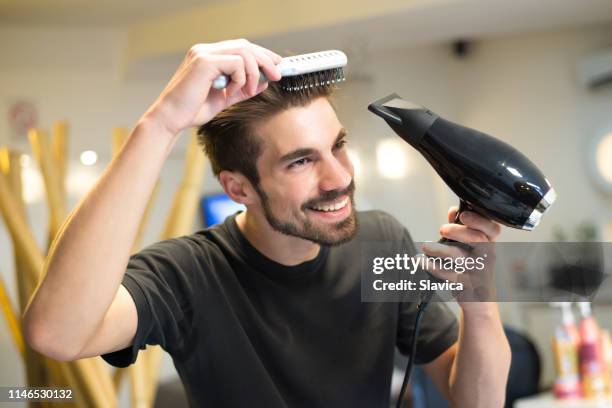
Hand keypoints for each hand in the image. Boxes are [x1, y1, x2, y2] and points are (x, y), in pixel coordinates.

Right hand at [142, 39, 281, 135]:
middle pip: (245, 45)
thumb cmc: (192, 110)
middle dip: (265, 60)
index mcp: (208, 56)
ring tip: (248, 90)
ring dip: (253, 72)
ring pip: (243, 51)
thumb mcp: (224, 98)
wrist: (171, 119)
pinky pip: (235, 62)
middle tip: (277, 75)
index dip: (261, 55)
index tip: (276, 66)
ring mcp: (203, 54)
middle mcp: (205, 50)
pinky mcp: (204, 62)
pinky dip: (240, 78)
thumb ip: (242, 89)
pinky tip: (231, 91)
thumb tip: (264, 82)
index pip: (241, 48)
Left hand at [420, 206, 500, 307]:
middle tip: (442, 228)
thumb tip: (453, 211)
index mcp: (489, 244)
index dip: (479, 220)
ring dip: (440, 250)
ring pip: (461, 258)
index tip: (462, 215)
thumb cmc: (473, 270)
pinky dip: (433, 267)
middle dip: (458, 231)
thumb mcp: (472, 249)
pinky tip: (421, 261)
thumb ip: (463, 229)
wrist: (480, 302)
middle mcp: (487, 257)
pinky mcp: (467, 287)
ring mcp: (479, 273)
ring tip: (425, 246)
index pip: (492, 229)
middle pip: (477, 240)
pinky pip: (450, 275)